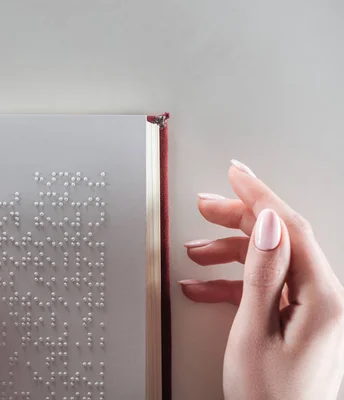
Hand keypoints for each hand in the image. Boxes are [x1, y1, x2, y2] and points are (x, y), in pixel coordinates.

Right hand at [180, 160, 343, 399]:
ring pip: (269, 263)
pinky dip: (233, 284)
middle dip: (239, 219)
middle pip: (280, 239)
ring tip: (195, 252)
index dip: (259, 195)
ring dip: (229, 253)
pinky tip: (204, 287)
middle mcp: (324, 301)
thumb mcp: (254, 335)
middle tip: (206, 205)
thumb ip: (263, 275)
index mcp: (322, 299)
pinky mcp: (297, 323)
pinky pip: (266, 289)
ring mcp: (311, 312)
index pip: (289, 228)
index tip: (236, 174)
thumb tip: (269, 225)